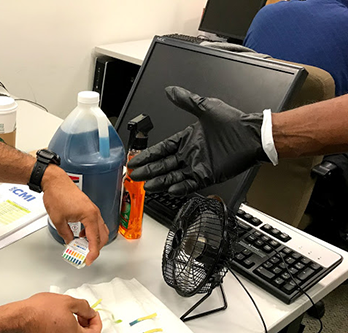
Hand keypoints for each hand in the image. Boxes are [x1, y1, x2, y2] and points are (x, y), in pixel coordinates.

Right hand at [18, 293, 101, 332]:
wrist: (21, 318)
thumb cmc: (40, 311)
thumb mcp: (68, 301)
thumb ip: (85, 307)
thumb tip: (90, 312)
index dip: (97, 321)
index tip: (93, 312)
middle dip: (91, 327)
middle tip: (86, 315)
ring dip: (82, 332)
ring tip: (76, 317)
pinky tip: (68, 322)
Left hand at [41, 165, 107, 264]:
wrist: (55, 181)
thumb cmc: (57, 195)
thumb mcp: (58, 220)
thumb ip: (65, 234)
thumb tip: (70, 242)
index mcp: (89, 216)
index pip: (95, 239)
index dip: (92, 252)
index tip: (88, 260)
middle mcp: (94, 212)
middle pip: (102, 236)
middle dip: (96, 248)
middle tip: (86, 256)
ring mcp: (93, 210)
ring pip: (101, 230)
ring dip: (94, 240)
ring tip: (83, 246)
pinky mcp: (89, 208)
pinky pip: (96, 223)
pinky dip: (92, 232)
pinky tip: (82, 235)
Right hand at [128, 86, 268, 195]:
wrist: (252, 136)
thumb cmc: (233, 122)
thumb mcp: (205, 108)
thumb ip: (186, 100)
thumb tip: (171, 90)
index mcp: (187, 139)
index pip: (161, 149)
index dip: (148, 155)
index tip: (136, 160)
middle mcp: (190, 154)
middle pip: (163, 165)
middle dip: (148, 170)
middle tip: (134, 175)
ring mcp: (198, 165)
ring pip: (173, 176)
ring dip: (159, 181)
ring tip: (146, 186)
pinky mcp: (207, 175)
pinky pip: (190, 183)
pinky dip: (180, 187)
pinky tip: (169, 189)